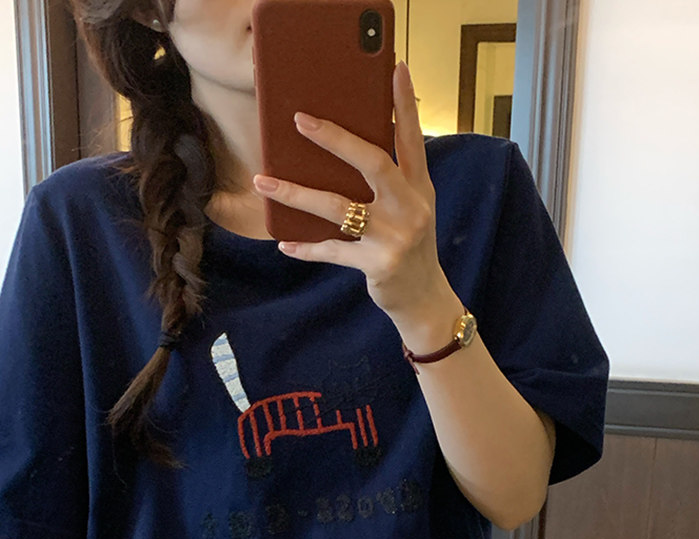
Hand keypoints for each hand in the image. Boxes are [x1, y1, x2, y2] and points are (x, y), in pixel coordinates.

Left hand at [253, 61, 454, 333]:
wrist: (424, 299)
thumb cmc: (408, 246)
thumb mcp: (409, 209)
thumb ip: (389, 181)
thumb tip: (340, 150)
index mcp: (420, 188)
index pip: (412, 138)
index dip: (404, 104)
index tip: (395, 67)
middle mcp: (411, 208)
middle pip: (373, 163)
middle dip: (335, 139)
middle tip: (301, 120)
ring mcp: (395, 237)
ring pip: (338, 207)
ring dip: (296, 194)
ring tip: (264, 181)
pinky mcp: (378, 264)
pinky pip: (333, 250)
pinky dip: (307, 247)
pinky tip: (285, 243)